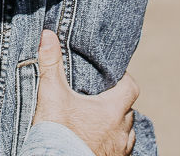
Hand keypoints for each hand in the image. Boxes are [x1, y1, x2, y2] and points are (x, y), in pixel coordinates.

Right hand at [33, 30, 138, 155]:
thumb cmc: (57, 133)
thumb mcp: (51, 94)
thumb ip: (51, 64)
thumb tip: (48, 35)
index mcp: (112, 110)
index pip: (131, 87)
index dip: (123, 79)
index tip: (112, 75)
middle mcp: (121, 131)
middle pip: (128, 110)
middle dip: (117, 102)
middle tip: (100, 96)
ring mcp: (119, 150)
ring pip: (126, 131)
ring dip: (117, 124)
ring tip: (99, 119)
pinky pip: (120, 149)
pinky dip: (112, 142)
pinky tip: (96, 139)